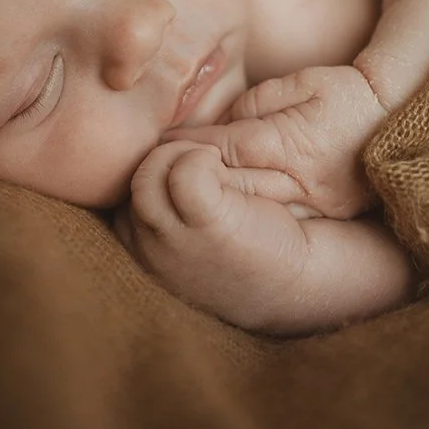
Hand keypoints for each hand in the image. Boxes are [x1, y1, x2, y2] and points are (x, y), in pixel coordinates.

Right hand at [116, 139, 309, 329]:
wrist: (304, 284)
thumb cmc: (252, 251)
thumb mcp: (194, 226)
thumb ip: (168, 199)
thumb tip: (161, 143)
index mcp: (138, 248)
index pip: (123, 191)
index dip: (157, 173)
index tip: (192, 177)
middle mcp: (145, 248)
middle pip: (134, 177)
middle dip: (168, 161)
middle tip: (209, 168)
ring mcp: (170, 239)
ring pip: (151, 168)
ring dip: (185, 155)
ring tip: (218, 168)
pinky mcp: (206, 224)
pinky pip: (184, 169)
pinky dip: (204, 156)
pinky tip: (229, 171)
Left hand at [163, 65, 388, 219]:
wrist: (406, 120)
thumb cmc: (350, 94)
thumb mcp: (305, 82)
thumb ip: (257, 102)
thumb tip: (223, 123)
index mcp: (291, 143)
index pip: (224, 150)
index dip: (189, 148)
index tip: (161, 145)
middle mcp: (301, 181)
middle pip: (229, 186)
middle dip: (190, 179)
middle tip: (159, 173)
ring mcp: (315, 205)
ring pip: (248, 210)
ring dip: (213, 203)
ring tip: (182, 194)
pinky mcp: (326, 216)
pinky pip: (275, 222)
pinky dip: (245, 217)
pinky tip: (222, 214)